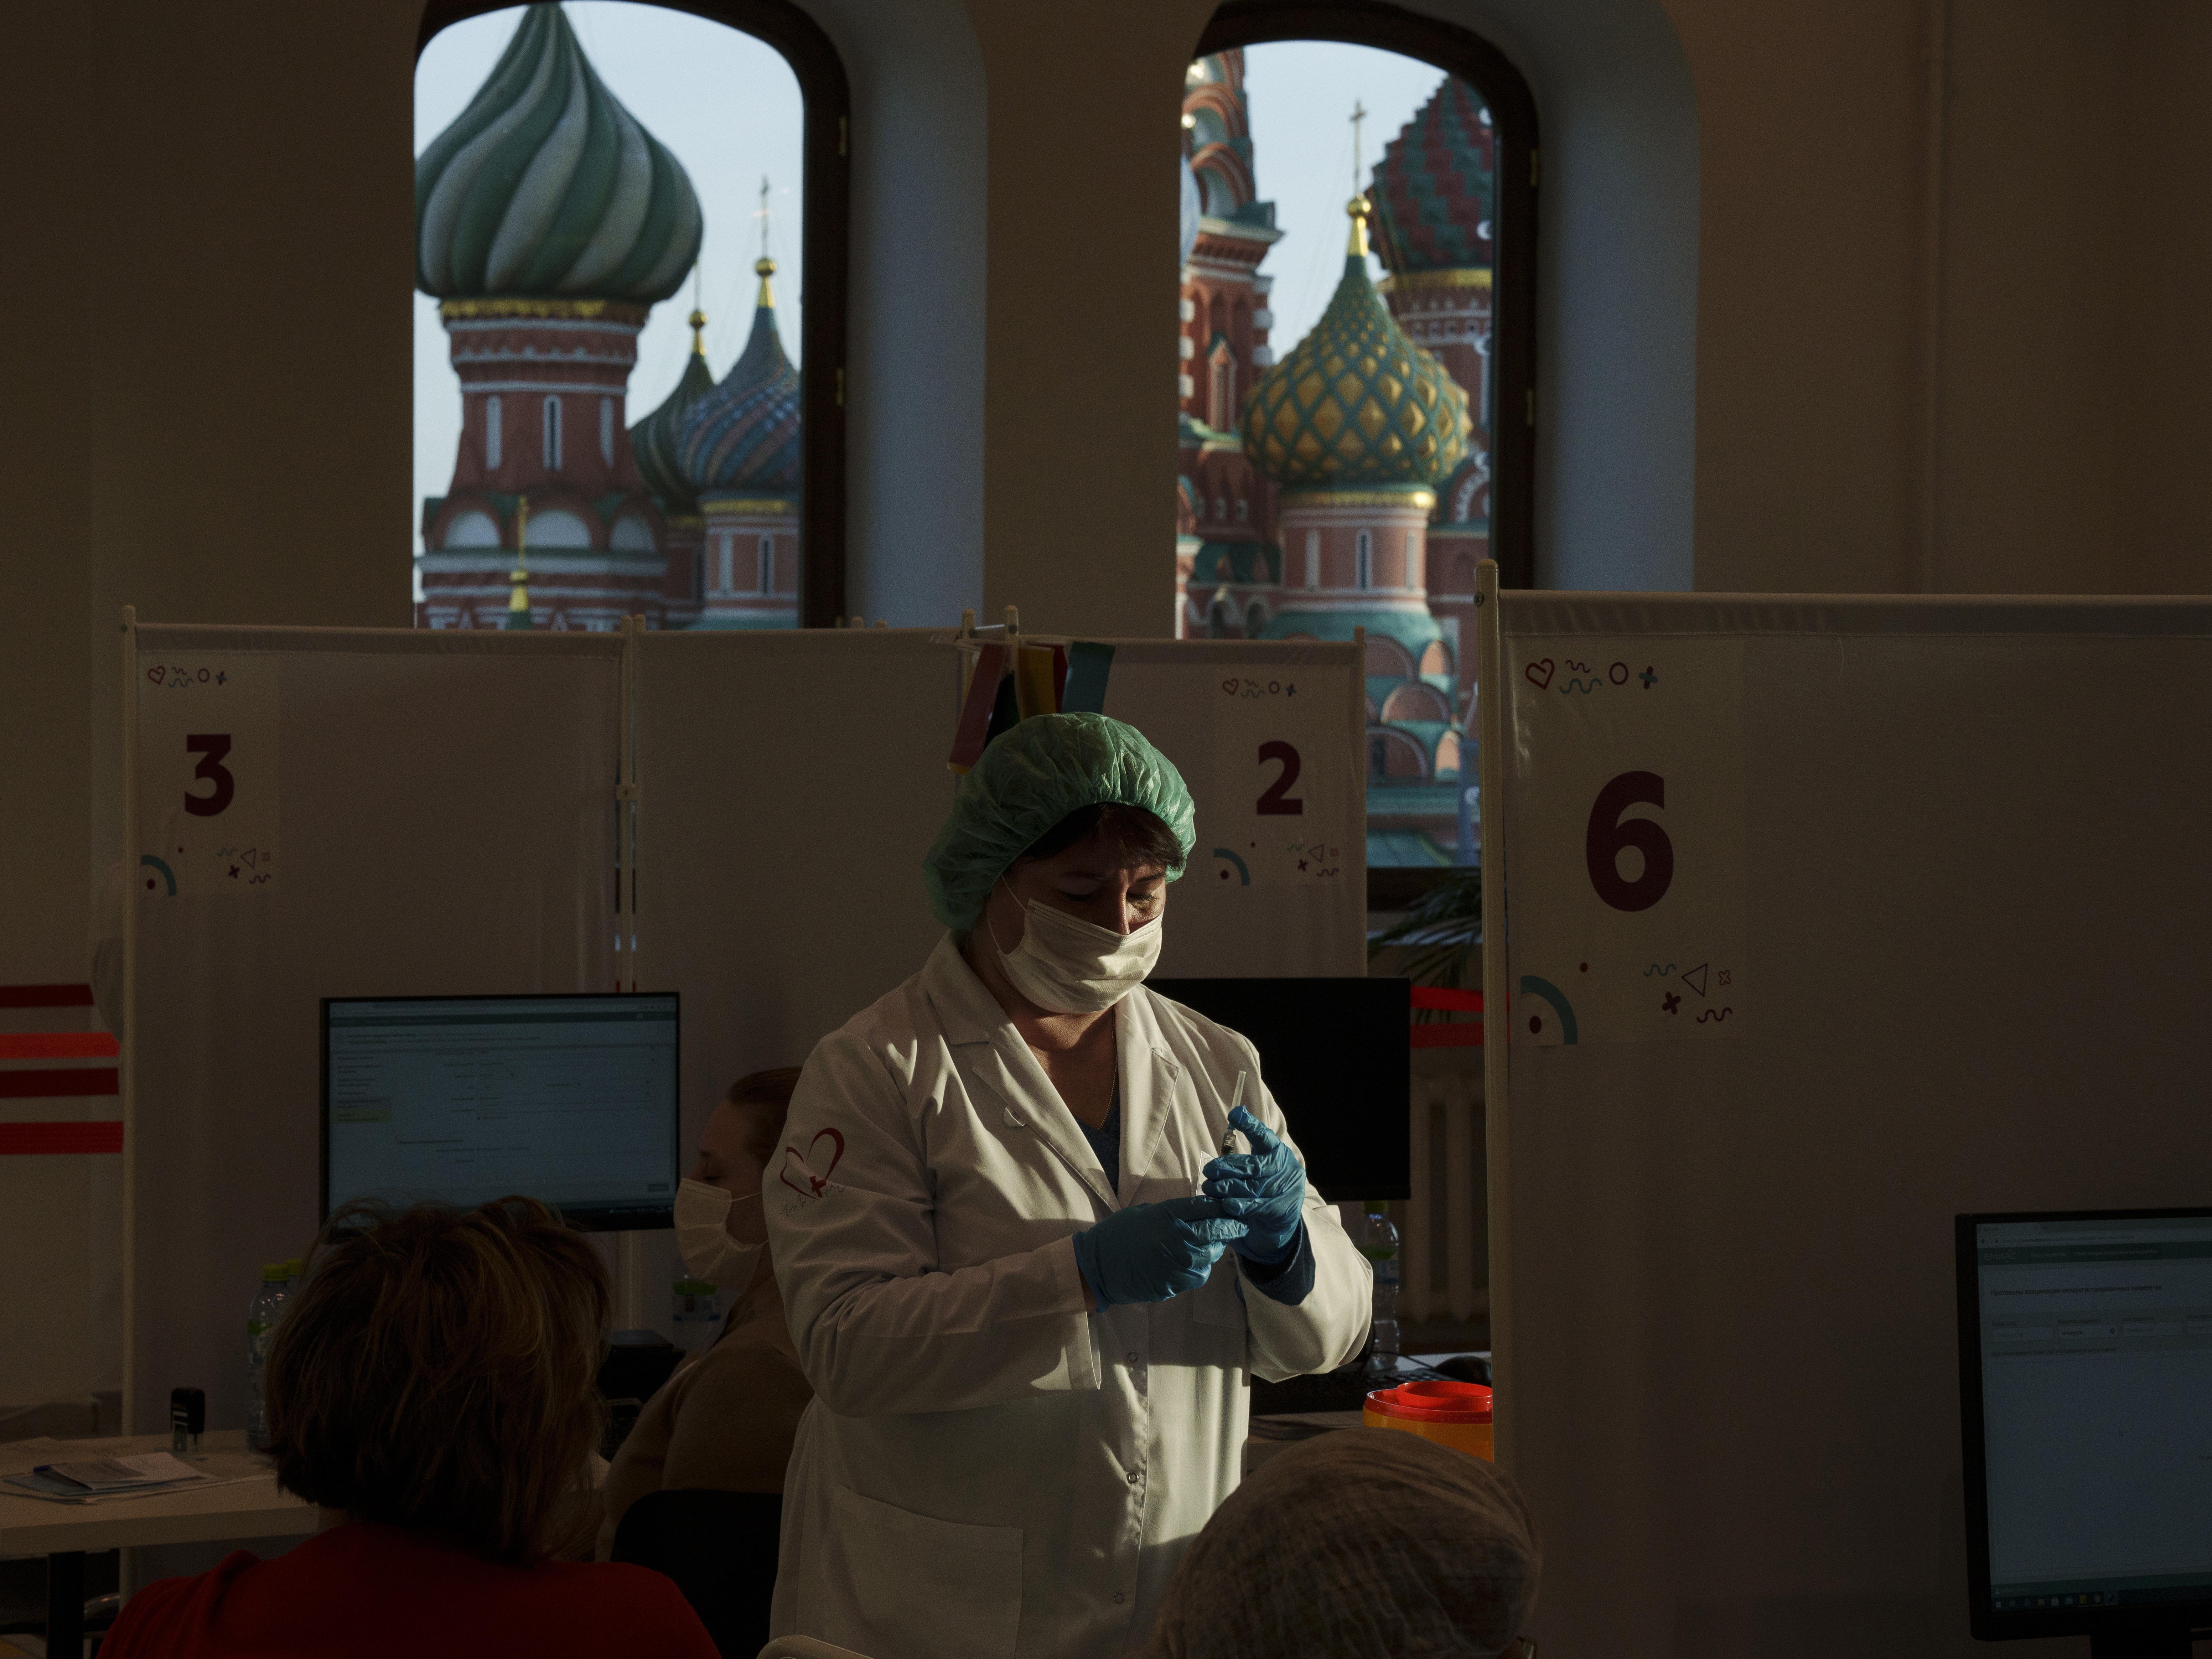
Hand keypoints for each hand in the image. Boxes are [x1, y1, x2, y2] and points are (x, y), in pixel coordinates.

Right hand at [1072, 1195, 1247, 1309]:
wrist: (1097, 1267)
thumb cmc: (1117, 1235)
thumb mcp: (1143, 1213)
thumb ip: (1171, 1212)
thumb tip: (1197, 1211)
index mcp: (1165, 1216)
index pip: (1205, 1207)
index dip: (1222, 1206)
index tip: (1231, 1206)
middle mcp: (1175, 1239)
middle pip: (1214, 1230)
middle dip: (1231, 1226)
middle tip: (1239, 1225)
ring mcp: (1175, 1265)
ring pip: (1210, 1256)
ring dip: (1216, 1249)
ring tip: (1216, 1244)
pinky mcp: (1172, 1285)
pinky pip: (1198, 1276)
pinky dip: (1202, 1269)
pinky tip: (1198, 1263)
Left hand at [1202, 1105, 1305, 1264]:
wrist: (1280, 1223)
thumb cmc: (1260, 1190)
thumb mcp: (1254, 1171)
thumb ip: (1240, 1162)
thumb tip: (1214, 1158)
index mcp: (1278, 1152)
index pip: (1264, 1136)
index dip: (1250, 1125)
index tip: (1234, 1115)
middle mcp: (1287, 1167)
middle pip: (1255, 1165)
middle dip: (1228, 1167)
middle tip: (1208, 1170)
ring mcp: (1289, 1189)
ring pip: (1254, 1187)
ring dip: (1228, 1188)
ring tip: (1209, 1189)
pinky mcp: (1286, 1209)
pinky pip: (1260, 1207)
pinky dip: (1242, 1206)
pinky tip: (1227, 1205)